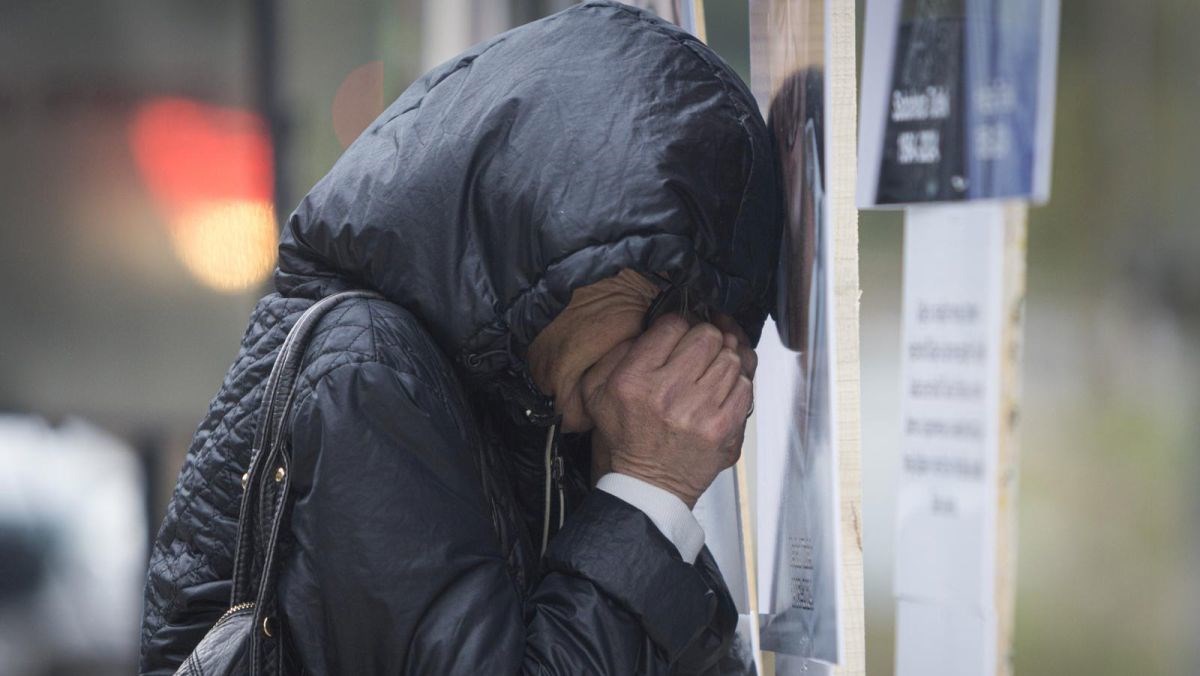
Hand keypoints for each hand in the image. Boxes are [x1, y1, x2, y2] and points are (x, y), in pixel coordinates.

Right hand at [581, 314, 754, 507]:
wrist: (649, 486)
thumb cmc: (626, 437)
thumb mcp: (597, 392)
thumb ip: (617, 352)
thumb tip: (653, 327)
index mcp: (635, 380)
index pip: (672, 325)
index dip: (678, 326)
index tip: (678, 336)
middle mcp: (668, 392)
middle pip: (707, 336)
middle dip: (705, 337)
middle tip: (699, 350)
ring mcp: (700, 411)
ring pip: (731, 358)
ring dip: (723, 359)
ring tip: (711, 370)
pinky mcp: (724, 428)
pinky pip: (745, 385)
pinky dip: (737, 382)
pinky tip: (722, 388)